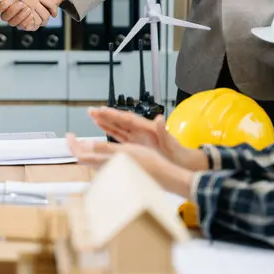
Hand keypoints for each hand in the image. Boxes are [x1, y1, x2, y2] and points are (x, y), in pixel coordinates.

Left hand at [66, 134, 192, 198]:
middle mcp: (106, 169)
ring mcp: (111, 171)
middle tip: (72, 137)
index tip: (69, 135)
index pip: (81, 155)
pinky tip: (98, 151)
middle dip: (76, 147)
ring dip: (84, 150)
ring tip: (81, 142)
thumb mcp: (126, 151)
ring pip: (91, 161)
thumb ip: (106, 149)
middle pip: (84, 159)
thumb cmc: (148, 163)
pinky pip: (99, 163)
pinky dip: (94, 154)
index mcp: (106, 162)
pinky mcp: (117, 171)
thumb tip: (88, 145)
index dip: (72, 145)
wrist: (163, 176)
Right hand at [88, 107, 207, 170]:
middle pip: (119, 121)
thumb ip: (164, 130)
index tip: (102, 110)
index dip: (114, 115)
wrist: (182, 162)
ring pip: (117, 128)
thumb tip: (161, 118)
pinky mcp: (136, 144)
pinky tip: (102, 129)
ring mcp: (137, 137)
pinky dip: (110, 132)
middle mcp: (140, 131)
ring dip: (105, 122)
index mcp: (146, 128)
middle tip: (91, 110)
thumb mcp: (171, 142)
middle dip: (105, 115)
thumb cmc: (177, 153)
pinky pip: (120, 136)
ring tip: (92, 117)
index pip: (127, 119)